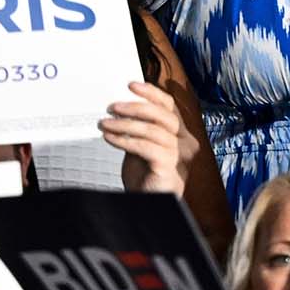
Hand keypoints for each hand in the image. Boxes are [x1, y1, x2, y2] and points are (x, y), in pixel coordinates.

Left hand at [103, 80, 186, 195]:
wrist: (147, 204)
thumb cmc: (145, 176)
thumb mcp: (142, 146)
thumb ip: (139, 129)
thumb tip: (120, 107)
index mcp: (180, 134)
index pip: (169, 106)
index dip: (151, 93)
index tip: (131, 85)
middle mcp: (184, 142)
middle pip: (163, 115)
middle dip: (135, 107)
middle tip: (112, 106)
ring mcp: (179, 155)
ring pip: (152, 130)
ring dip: (124, 124)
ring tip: (105, 123)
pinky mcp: (168, 167)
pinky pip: (146, 147)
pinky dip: (125, 140)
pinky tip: (110, 138)